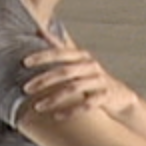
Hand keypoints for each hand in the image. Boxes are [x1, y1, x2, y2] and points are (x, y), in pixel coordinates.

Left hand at [20, 43, 140, 122]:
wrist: (120, 96)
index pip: (60, 52)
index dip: (42, 56)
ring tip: (37, 107)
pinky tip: (57, 117)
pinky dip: (71, 111)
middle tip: (26, 89)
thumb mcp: (78, 60)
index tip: (24, 63)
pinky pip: (86, 105)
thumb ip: (60, 46)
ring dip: (54, 98)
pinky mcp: (105, 96)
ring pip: (74, 88)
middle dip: (44, 80)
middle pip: (65, 71)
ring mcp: (100, 81)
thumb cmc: (93, 77)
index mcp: (82, 56)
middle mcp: (91, 66)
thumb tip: (38, 29)